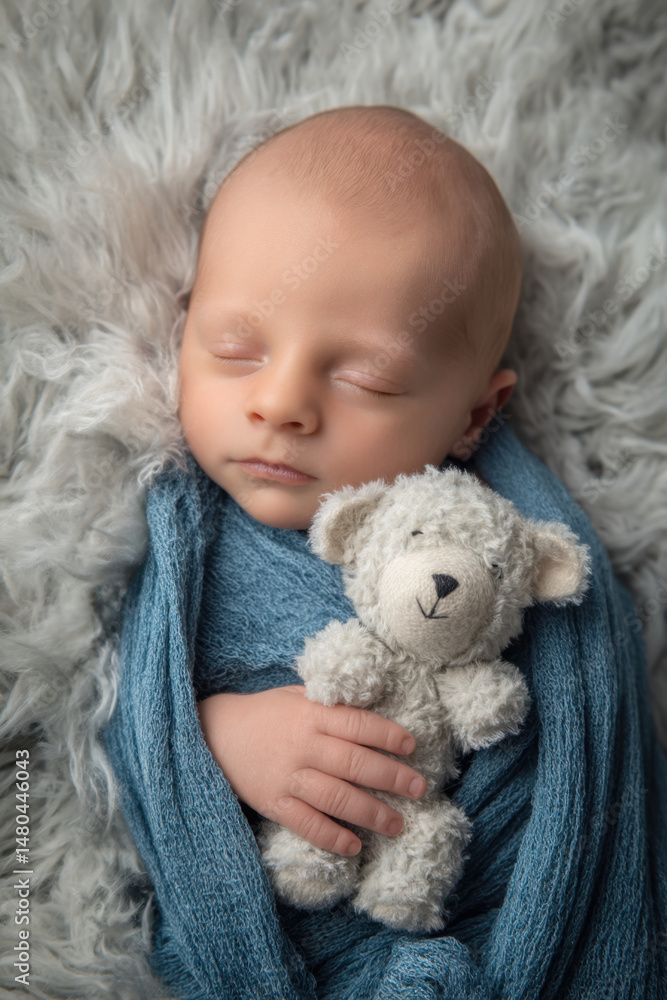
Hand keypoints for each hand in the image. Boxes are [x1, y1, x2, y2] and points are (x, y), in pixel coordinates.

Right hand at [196, 684, 426, 856]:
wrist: (215, 735)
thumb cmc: (265, 713)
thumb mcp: (298, 697)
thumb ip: (331, 706)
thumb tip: (374, 711)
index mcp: (312, 715)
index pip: (358, 724)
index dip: (387, 735)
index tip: (411, 746)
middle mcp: (304, 746)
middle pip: (354, 763)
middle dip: (391, 777)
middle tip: (419, 788)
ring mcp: (289, 777)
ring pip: (337, 797)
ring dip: (371, 812)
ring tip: (397, 823)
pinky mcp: (274, 803)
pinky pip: (307, 823)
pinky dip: (332, 836)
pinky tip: (354, 846)